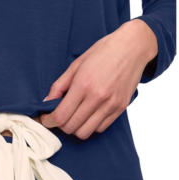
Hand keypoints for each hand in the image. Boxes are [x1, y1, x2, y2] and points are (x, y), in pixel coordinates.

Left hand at [41, 19, 157, 138]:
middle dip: (60, 126)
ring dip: (75, 128)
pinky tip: (88, 114)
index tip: (46, 119)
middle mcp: (98, 97)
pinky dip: (90, 126)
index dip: (49, 121)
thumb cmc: (103, 52)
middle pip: (71, 127)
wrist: (133, 47)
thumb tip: (46, 103)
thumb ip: (59, 86)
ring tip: (74, 117)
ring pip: (85, 132)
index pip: (60, 116)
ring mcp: (111, 104)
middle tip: (59, 117)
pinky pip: (100, 128)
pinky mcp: (120, 108)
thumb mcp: (76, 64)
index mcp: (83, 84)